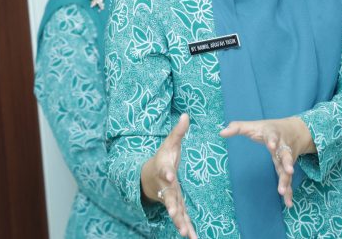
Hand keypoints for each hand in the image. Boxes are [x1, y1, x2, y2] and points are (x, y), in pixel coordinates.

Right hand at [140, 114, 196, 238]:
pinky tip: (192, 237)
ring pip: (174, 212)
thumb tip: (186, 115)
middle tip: (173, 214)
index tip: (170, 176)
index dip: (167, 173)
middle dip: (171, 206)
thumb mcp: (170, 143)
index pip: (165, 171)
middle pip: (168, 197)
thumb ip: (179, 131)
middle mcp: (166, 187)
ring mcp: (170, 198)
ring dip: (180, 223)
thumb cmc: (162, 157)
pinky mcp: (175, 205)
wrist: (149, 175)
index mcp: (165, 170)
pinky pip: (182, 218)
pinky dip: (186, 228)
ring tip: (185, 233)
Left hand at [220, 117, 314, 207]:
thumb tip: (221, 133)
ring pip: (287, 169)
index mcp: (273, 134)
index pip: (273, 136)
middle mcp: (283, 147)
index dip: (272, 140)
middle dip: (287, 163)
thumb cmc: (269, 128)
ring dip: (286, 180)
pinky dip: (289, 191)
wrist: (295, 130)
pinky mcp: (287, 167)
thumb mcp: (254, 125)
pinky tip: (288, 203)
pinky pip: (288, 179)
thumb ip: (237, 127)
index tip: (272, 145)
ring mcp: (286, 158)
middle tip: (289, 171)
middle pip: (286, 155)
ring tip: (282, 191)